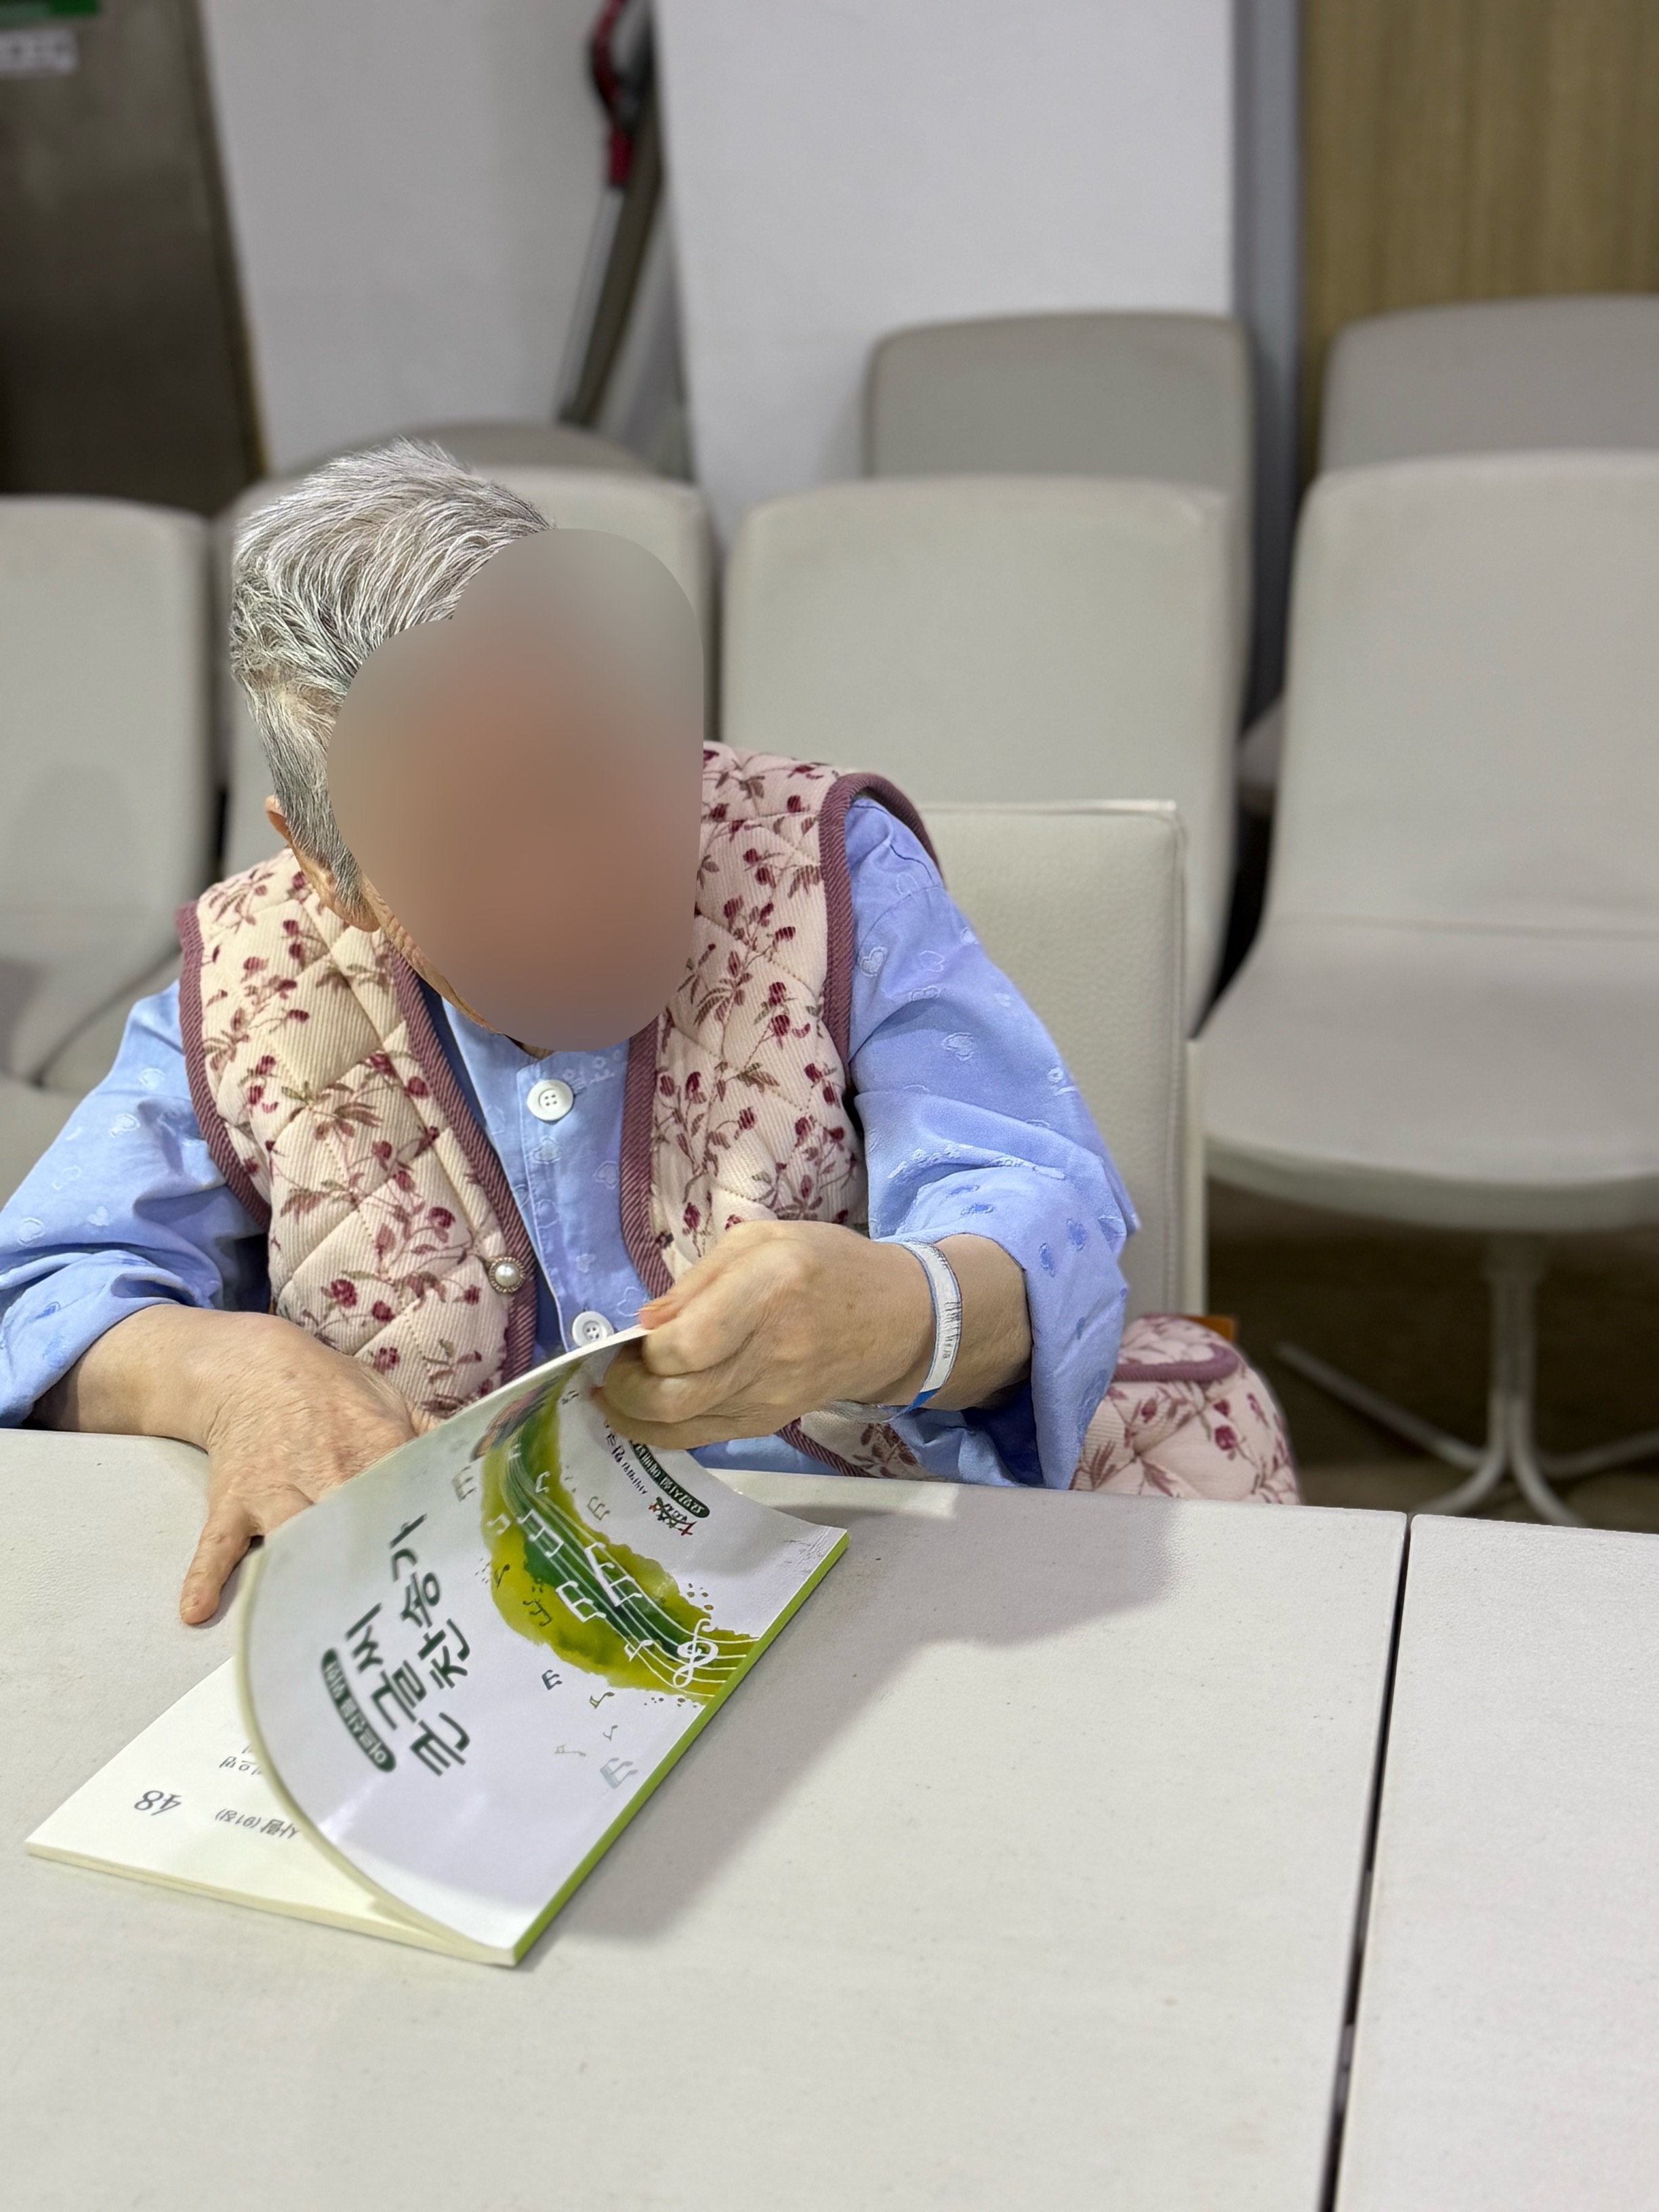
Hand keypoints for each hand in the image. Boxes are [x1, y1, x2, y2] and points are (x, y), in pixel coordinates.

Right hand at [43, 1306, 431, 1623]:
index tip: (447, 1573)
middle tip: (393, 1613)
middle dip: (370, 1560)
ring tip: (315, 1622)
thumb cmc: (330, 1391)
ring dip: (301, 1572)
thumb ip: (435, 1435)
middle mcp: (327, 1467)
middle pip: (355, 1521)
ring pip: (292, 1533)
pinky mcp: (233, 1501)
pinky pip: (217, 1542)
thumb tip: (490, 1458)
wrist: (251, 1366)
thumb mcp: (390, 1399)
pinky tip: (199, 1609)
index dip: (427, 1531)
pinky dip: (205, 1574)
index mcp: (376, 1444)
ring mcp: (276, 1486)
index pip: (410, 1493)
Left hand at [597, 1221, 1030, 1452]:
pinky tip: (645, 1409)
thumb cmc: (825, 1264)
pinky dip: (663, 1430)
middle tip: (608, 1373)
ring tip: (614, 1394)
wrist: (896, 1320)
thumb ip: (698, 1279)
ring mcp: (773, 1396)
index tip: (629, 1338)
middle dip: (626, 1393)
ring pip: (684, 1427)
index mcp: (770, 1290)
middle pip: (676, 1398)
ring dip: (634, 1417)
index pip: (690, 1344)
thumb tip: (644, 1323)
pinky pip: (704, 1436)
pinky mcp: (772, 1421)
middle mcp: (771, 1350)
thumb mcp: (763, 1240)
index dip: (645, 1351)